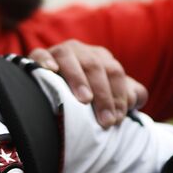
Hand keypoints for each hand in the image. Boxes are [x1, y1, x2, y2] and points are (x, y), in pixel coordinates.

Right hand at [29, 40, 147, 126]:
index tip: (117, 119)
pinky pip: (40, 54)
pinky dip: (45, 60)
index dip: (118, 95)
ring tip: (85, 100)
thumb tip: (136, 99)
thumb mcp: (107, 96)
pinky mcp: (37, 56)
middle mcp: (81, 51)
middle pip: (95, 67)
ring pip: (69, 58)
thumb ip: (126, 96)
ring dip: (78, 79)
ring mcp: (59, 52)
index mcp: (100, 58)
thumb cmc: (84, 98)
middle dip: (103, 95)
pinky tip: (51, 70)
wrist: (50, 90)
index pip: (114, 72)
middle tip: (105, 121)